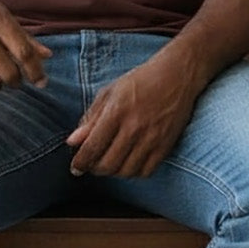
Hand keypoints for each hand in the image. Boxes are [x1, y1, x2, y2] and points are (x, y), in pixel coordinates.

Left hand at [66, 50, 200, 178]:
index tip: (76, 168)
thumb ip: (90, 119)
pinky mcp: (166, 145)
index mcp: (116, 112)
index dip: (80, 163)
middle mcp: (134, 128)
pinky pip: (146, 171)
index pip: (92, 147)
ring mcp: (152, 139)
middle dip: (94, 169)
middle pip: (108, 164)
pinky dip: (134, 172)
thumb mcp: (109, 93)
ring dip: (113, 172)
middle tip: (91, 164)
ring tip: (109, 162)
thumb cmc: (140, 81)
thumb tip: (72, 142)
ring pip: (126, 171)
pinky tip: (128, 162)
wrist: (176, 75)